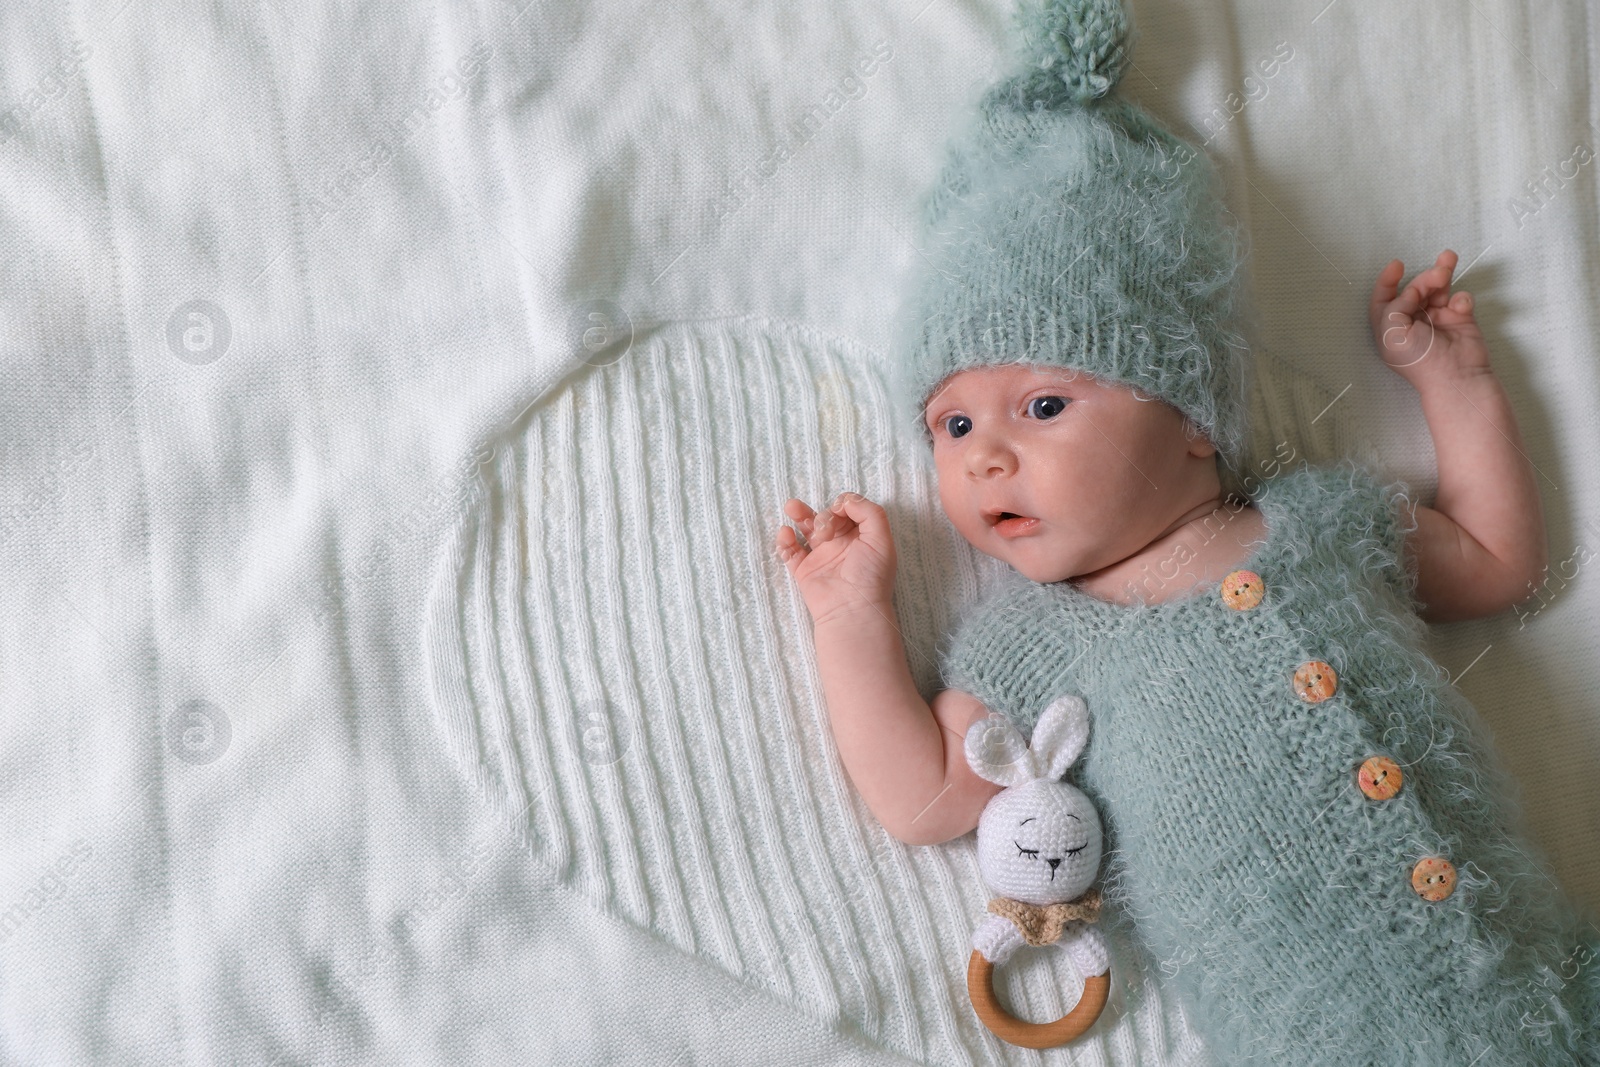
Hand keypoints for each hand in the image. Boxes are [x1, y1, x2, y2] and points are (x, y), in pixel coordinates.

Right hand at [774, 492, 896, 626]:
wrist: (852, 609)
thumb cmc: (871, 575)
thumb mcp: (881, 538)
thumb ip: (869, 512)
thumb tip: (845, 501)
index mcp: (862, 536)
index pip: (848, 509)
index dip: (842, 505)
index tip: (839, 513)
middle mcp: (842, 544)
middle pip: (826, 515)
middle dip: (823, 515)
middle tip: (824, 529)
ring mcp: (822, 557)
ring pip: (806, 528)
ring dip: (798, 514)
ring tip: (791, 507)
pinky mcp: (804, 570)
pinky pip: (790, 551)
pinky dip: (785, 541)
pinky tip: (786, 535)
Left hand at [1369, 250, 1490, 388]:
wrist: (1456, 376)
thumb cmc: (1420, 360)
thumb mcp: (1392, 333)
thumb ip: (1394, 307)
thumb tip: (1412, 291)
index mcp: (1391, 328)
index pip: (1384, 299)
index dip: (1388, 280)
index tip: (1397, 265)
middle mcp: (1412, 322)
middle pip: (1414, 290)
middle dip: (1424, 278)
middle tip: (1437, 274)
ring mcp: (1437, 319)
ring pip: (1437, 289)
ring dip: (1442, 273)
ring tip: (1448, 261)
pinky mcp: (1459, 319)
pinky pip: (1459, 299)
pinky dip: (1460, 298)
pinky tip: (1460, 307)